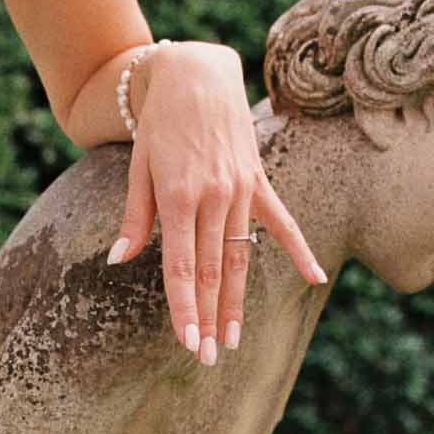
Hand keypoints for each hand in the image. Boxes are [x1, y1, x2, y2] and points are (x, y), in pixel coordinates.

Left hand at [107, 41, 327, 362]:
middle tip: (206, 358)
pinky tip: (313, 279)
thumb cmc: (158, 124)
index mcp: (178, 198)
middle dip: (207, 318)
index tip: (187, 343)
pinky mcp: (258, 180)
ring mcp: (240, 189)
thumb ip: (134, 218)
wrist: (195, 75)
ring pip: (239, 256)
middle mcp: (213, 197)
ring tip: (232, 340)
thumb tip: (119, 261)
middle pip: (210, 271)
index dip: (184, 309)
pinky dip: (298, 250)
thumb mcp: (137, 168)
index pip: (181, 268)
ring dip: (235, 301)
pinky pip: (281, 221)